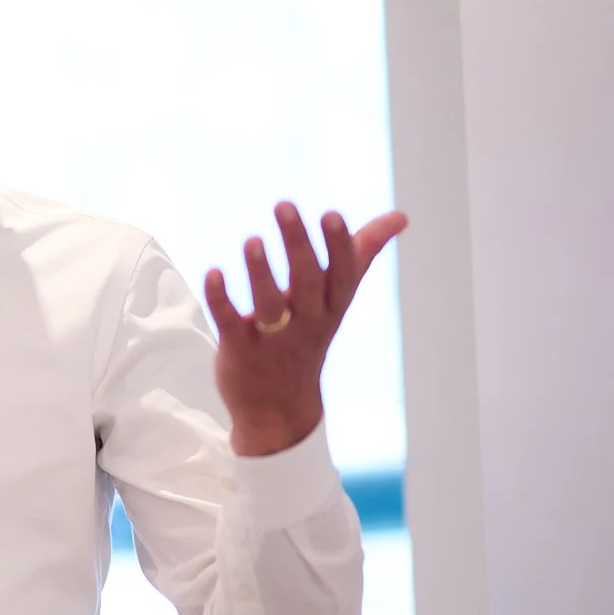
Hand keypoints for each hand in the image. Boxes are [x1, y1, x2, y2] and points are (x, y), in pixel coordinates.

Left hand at [204, 204, 407, 456]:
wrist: (279, 408)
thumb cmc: (309, 338)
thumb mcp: (339, 300)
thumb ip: (361, 255)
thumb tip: (400, 217)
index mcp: (331, 307)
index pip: (341, 274)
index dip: (338, 246)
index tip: (331, 214)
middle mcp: (306, 322)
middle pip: (307, 282)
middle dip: (298, 244)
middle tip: (284, 205)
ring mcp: (272, 339)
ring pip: (268, 304)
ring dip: (261, 272)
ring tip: (253, 240)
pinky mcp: (239, 350)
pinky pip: (229, 323)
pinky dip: (221, 299)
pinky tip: (213, 273)